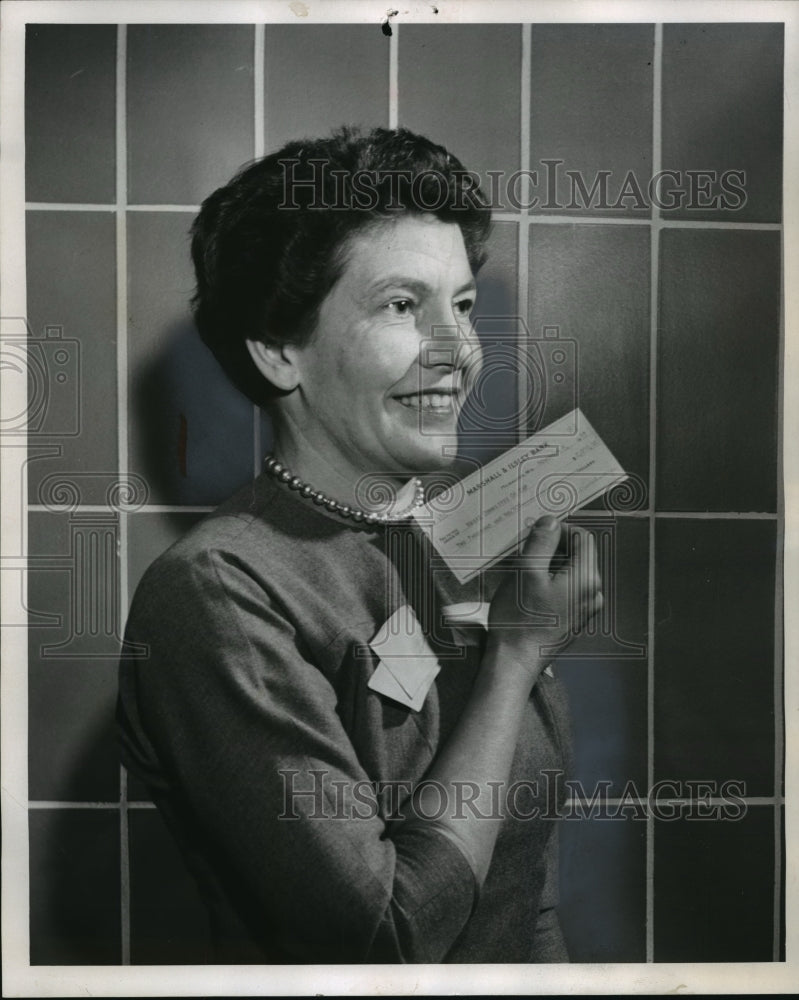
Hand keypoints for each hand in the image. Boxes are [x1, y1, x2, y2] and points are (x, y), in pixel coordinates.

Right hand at [486, 515, 602, 679]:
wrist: (515, 661)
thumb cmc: (519, 619)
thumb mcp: (526, 572)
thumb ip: (542, 542)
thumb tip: (551, 521)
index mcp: (586, 578)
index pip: (582, 537)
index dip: (558, 529)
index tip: (534, 533)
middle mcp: (593, 592)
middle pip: (578, 554)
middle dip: (552, 547)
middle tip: (524, 552)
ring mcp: (586, 607)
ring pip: (571, 571)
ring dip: (548, 564)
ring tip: (522, 571)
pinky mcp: (575, 617)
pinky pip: (567, 588)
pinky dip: (550, 580)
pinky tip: (529, 588)